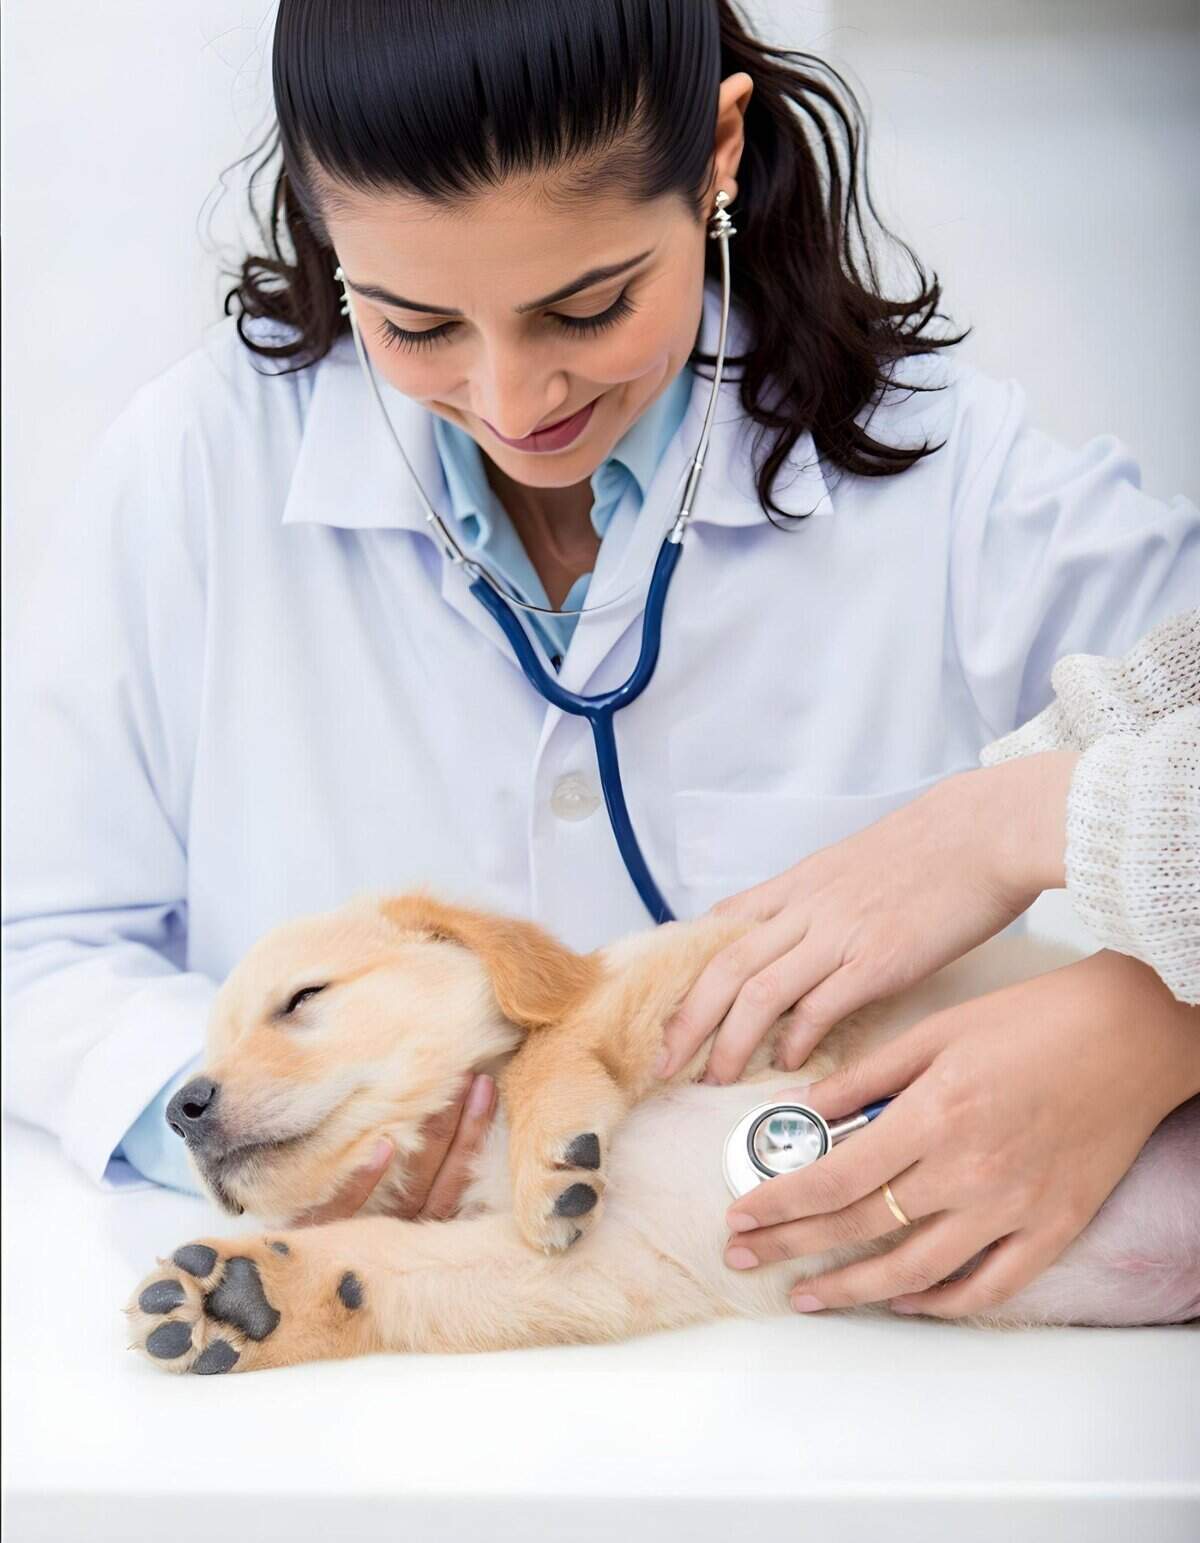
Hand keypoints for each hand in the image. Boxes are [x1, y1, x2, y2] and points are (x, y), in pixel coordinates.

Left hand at [290, 1072, 496, 1224]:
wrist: (281, 1275)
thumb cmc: (339, 1225)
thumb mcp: (381, 1205)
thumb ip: (412, 1171)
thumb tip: (438, 1106)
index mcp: (419, 1226)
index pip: (459, 1178)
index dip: (474, 1134)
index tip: (485, 1085)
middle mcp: (401, 1233)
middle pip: (443, 1179)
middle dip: (463, 1127)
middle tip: (474, 1077)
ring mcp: (366, 1237)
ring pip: (409, 1190)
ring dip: (431, 1141)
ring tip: (441, 1094)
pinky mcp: (323, 1234)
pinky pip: (348, 1207)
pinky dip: (366, 1179)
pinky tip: (382, 1145)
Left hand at [658, 751, 1078, 1082]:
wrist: (984, 829)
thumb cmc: (931, 848)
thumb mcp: (855, 863)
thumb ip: (819, 900)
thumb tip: (799, 937)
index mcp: (798, 883)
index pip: (721, 927)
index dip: (688, 972)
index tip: (667, 1009)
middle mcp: (806, 908)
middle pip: (723, 967)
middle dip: (686, 1020)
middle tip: (663, 1062)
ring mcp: (839, 934)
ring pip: (758, 992)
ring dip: (729, 1042)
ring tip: (714, 1079)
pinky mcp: (878, 960)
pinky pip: (820, 1006)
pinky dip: (796, 1040)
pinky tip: (788, 1066)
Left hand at [721, 951, 1199, 1317]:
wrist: (1130, 1034)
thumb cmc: (1033, 1020)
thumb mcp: (936, 1031)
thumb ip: (865, 1076)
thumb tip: (802, 1108)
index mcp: (934, 1114)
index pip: (835, 1176)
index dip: (779, 1202)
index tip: (740, 1215)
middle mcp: (969, 1170)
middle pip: (860, 1225)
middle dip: (791, 1246)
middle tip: (745, 1258)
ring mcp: (1014, 1207)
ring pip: (915, 1272)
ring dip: (851, 1289)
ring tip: (806, 1295)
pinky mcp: (1053, 1228)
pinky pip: (988, 1287)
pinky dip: (941, 1303)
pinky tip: (902, 1301)